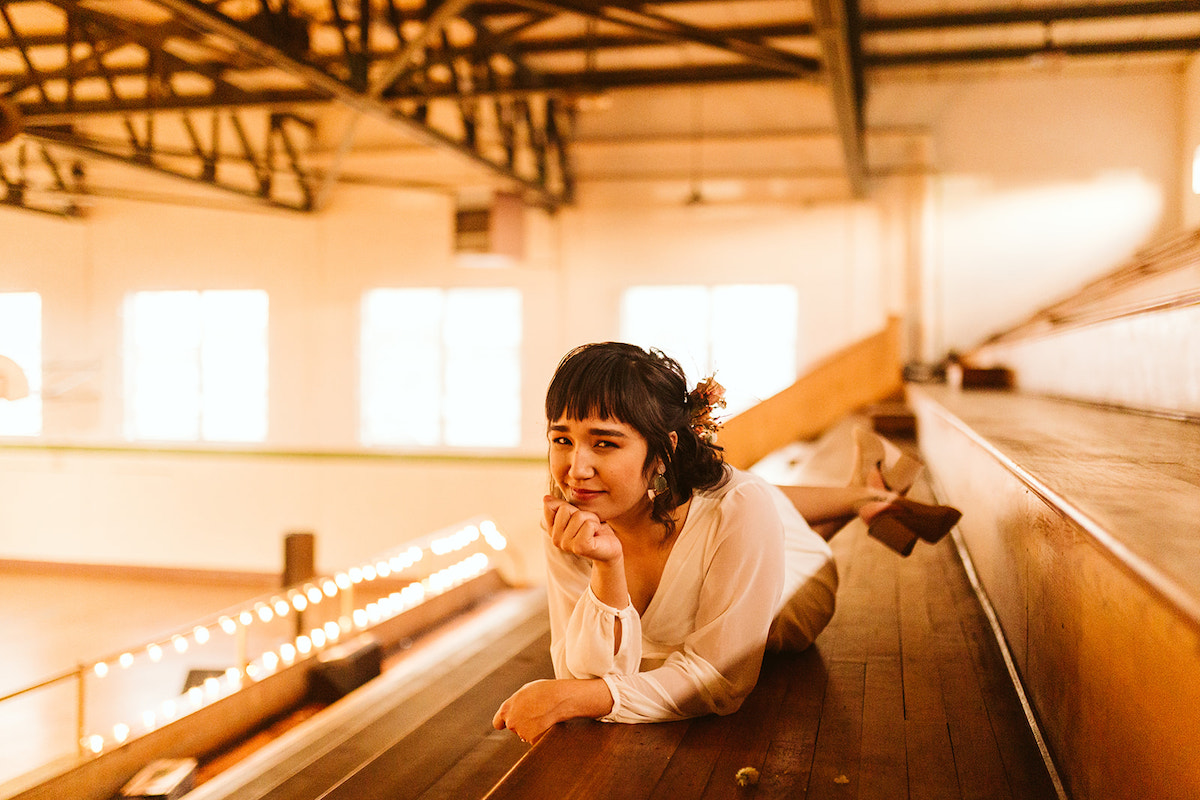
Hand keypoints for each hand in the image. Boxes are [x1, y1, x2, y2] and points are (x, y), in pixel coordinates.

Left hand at [492, 678, 613, 743]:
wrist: (559, 698)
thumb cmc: (544, 691)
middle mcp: (511, 722)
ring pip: (525, 734)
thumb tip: (514, 711)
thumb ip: (515, 703)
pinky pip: (535, 739)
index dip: (504, 722)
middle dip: (522, 723)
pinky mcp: (533, 740)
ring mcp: (522, 733)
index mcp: (506, 709)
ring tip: (544, 716)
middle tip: (536, 714)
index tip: (510, 722)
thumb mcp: (524, 691)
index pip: (498, 723)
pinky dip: (541, 734)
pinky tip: (548, 724)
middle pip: (514, 728)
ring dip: (532, 729)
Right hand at [543, 496, 622, 564]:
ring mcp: (566, 545)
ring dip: (591, 519)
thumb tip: (545, 498)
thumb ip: (560, 506)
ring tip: (593, 530)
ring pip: (578, 516)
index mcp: (551, 530)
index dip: (568, 506)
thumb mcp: (575, 513)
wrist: (609, 546)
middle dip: (581, 512)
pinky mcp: (579, 547)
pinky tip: (596, 535)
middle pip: (565, 509)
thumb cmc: (592, 528)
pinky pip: (588, 524)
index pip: (550, 506)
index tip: (576, 517)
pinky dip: (596, 525)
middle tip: (587, 524)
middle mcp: (555, 539)